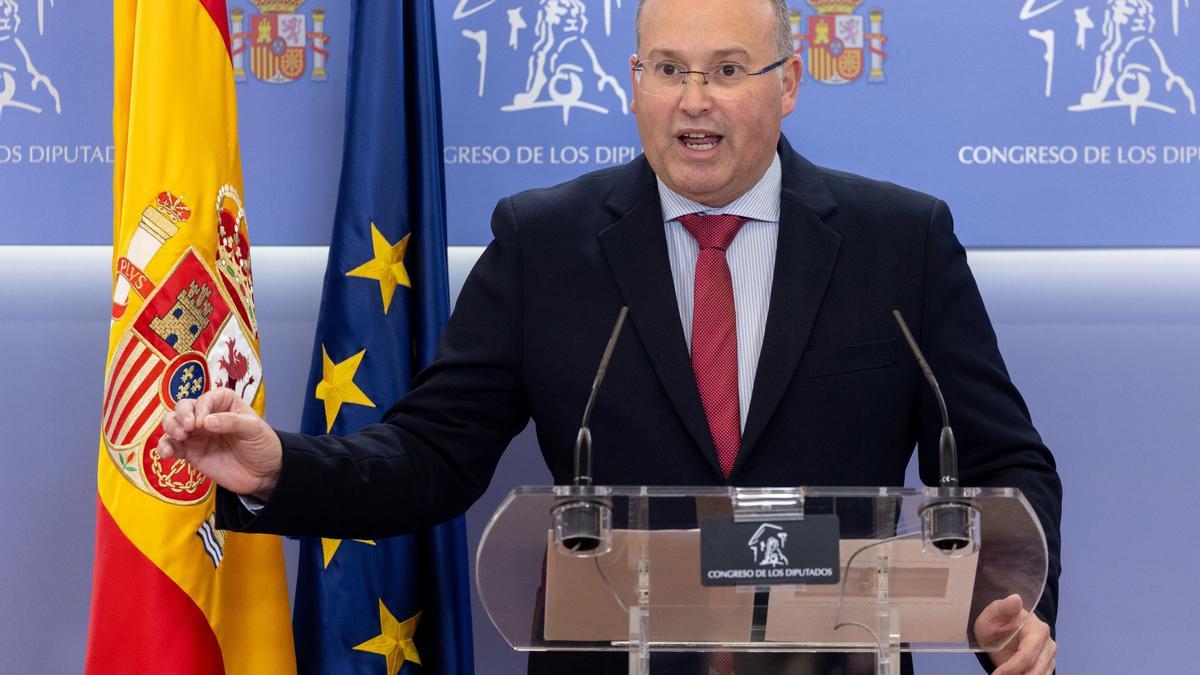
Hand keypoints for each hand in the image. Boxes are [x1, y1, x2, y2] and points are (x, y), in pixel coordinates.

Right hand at [157, 387, 282, 500]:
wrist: (263, 474)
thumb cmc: (262, 445)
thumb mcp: (254, 430)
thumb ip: (231, 422)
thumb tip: (205, 422)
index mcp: (225, 403)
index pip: (206, 398)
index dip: (201, 407)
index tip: (202, 422)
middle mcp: (207, 416)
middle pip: (183, 407)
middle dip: (181, 415)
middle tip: (188, 428)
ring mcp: (197, 434)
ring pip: (173, 423)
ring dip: (170, 427)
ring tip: (180, 437)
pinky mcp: (191, 452)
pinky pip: (171, 446)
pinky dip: (164, 447)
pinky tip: (167, 453)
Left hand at [975, 594, 1055, 673]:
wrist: (999, 628)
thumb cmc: (996, 621)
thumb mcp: (993, 614)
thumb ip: (1004, 608)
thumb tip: (1016, 599)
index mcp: (1038, 630)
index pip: (1026, 655)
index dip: (1011, 667)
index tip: (997, 674)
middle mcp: (1048, 644)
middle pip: (1036, 669)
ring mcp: (1049, 656)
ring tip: (1004, 674)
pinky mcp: (1046, 666)